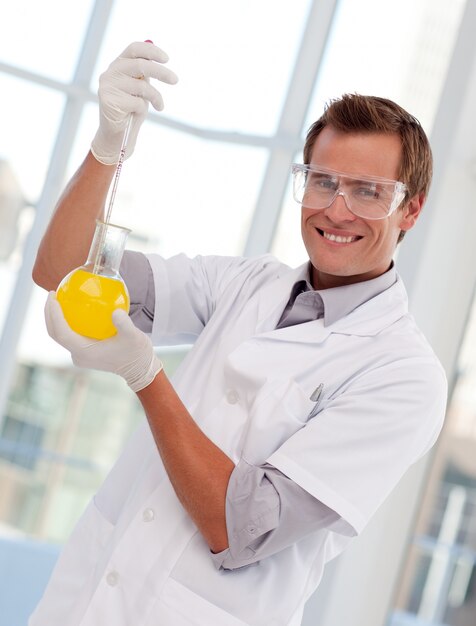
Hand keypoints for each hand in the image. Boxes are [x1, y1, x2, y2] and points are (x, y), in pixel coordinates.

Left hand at [45, 292, 162, 391]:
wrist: (139, 369)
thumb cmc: (136, 353)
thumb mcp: (134, 336)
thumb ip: (124, 324)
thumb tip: (115, 311)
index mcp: (85, 351)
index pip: (62, 332)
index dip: (54, 315)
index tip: (53, 297)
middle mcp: (78, 355)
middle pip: (55, 333)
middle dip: (49, 313)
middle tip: (52, 293)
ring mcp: (80, 354)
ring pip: (60, 335)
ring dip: (55, 317)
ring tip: (58, 299)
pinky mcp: (84, 352)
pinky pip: (70, 335)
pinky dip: (66, 321)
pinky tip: (74, 308)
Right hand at [91, 41, 177, 164]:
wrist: (117, 134)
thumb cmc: (131, 109)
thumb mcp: (140, 88)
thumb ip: (145, 74)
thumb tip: (162, 59)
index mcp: (118, 65)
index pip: (134, 49)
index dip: (151, 51)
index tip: (167, 59)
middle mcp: (110, 72)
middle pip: (140, 65)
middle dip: (161, 72)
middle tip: (175, 80)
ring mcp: (107, 86)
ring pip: (142, 86)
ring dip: (156, 97)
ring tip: (160, 106)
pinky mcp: (108, 101)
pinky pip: (136, 102)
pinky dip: (143, 109)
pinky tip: (138, 114)